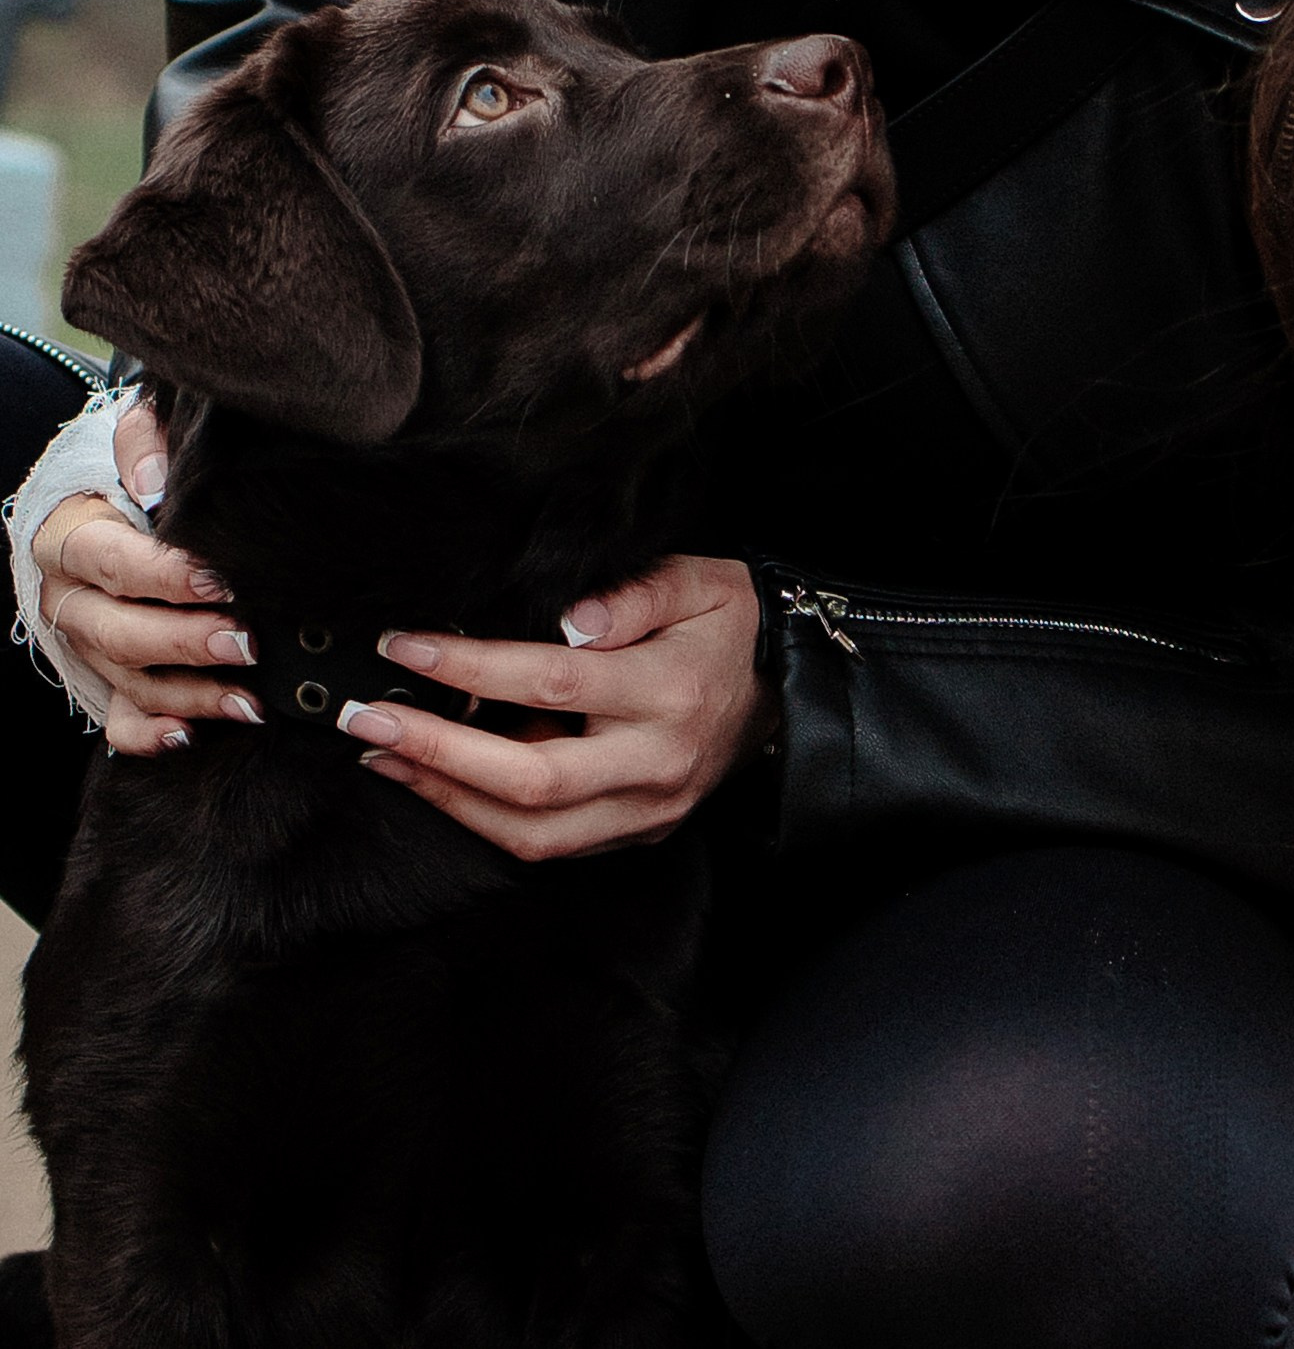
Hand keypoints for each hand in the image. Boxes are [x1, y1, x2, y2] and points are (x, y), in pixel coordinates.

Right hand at [32, 399, 258, 753]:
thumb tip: (154, 483)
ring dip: (191, 695)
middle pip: (120, 632)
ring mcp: (87, 646)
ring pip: (129, 681)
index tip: (220, 581)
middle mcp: (70, 599)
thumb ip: (144, 439)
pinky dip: (151, 734)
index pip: (110, 561)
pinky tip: (191, 736)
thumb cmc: (138, 467)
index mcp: (69, 537)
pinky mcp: (106, 678)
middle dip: (187, 642)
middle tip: (249, 641)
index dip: (164, 576)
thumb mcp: (135, 434)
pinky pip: (118, 720)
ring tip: (252, 700)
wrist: (113, 499)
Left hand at [337, 554, 776, 859]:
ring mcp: (646, 811)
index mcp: (669, 692)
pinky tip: (437, 782)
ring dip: (447, 798)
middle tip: (367, 723)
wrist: (791, 690)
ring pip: (532, 833)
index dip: (471, 667)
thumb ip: (635, 593)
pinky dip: (483, 819)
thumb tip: (567, 620)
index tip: (405, 647)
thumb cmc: (733, 625)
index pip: (552, 682)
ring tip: (383, 758)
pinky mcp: (636, 834)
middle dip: (437, 754)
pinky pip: (549, 846)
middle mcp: (655, 764)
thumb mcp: (701, 581)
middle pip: (529, 781)